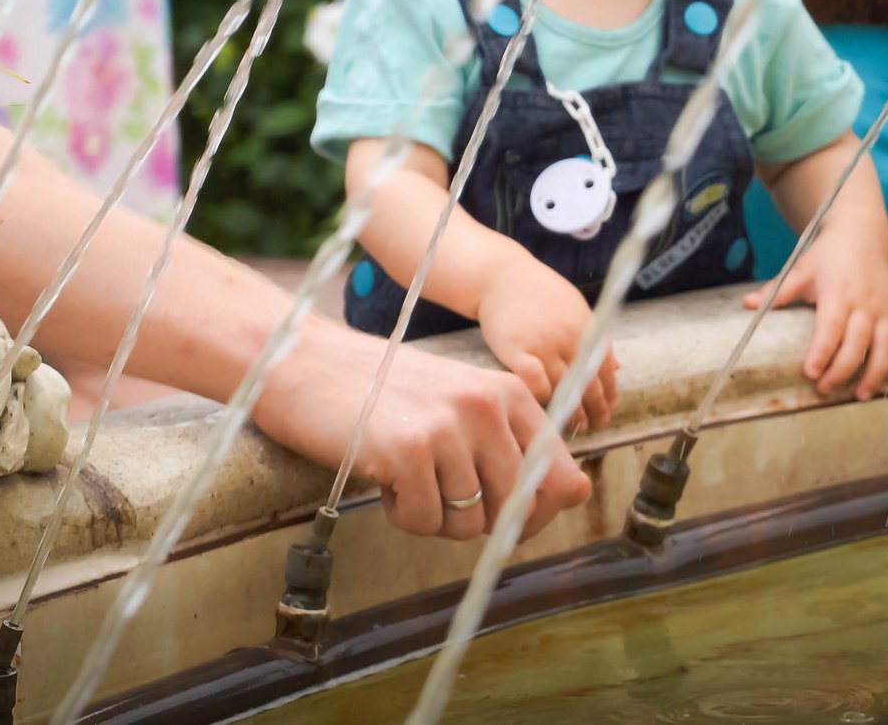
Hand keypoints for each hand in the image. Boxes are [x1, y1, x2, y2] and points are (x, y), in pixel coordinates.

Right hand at [249, 320, 589, 540]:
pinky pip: (425, 522)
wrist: (309, 364)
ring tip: (408, 481)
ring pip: (469, 523)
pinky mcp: (409, 451)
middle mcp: (487, 406)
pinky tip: (386, 481)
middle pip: (516, 508)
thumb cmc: (385, 392)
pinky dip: (404, 516)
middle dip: (481, 522)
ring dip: (435, 519)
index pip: (560, 476)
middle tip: (441, 499)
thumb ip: (514, 446)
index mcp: (509, 392)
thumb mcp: (460, 406)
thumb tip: (578, 492)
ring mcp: (449, 427)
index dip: (535, 513)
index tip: (502, 517)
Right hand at [479, 260, 618, 432]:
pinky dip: (542, 398)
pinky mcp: (516, 350)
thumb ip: (594, 337)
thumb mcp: (574, 307)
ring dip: (572, 411)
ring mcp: (543, 344)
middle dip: (595, 407)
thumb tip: (616, 366)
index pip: (605, 367)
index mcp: (586, 326)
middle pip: (588, 382)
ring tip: (576, 425)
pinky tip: (545, 407)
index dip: (609, 391)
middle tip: (597, 423)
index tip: (610, 407)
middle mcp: (568, 337)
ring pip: (563, 388)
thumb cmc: (538, 291)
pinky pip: (535, 384)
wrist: (500, 275)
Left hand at [743, 227, 887, 399]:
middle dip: (842, 370)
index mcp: (838, 293)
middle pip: (858, 343)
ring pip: (887, 346)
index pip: (831, 328)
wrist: (860, 234)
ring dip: (876, 373)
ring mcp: (886, 308)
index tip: (810, 373)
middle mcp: (866, 303)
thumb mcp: (800, 269)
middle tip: (825, 390)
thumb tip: (746, 305)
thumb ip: (777, 291)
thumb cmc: (827, 256)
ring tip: (860, 396)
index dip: (822, 352)